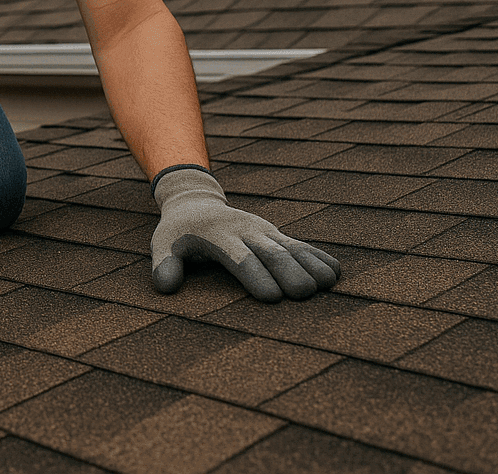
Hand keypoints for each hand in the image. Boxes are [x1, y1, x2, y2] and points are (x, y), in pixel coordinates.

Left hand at [151, 166, 338, 301]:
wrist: (195, 201)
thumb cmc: (178, 231)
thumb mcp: (162, 244)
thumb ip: (164, 265)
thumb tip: (165, 287)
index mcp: (218, 235)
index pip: (239, 257)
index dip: (255, 275)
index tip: (271, 297)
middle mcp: (246, 231)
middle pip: (271, 252)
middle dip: (288, 272)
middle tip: (304, 294)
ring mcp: (263, 231)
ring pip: (290, 247)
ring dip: (310, 264)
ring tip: (329, 283)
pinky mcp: (275, 234)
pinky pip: (299, 245)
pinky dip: (317, 257)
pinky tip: (335, 272)